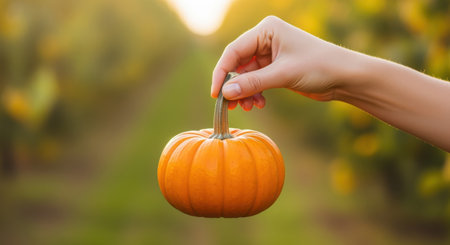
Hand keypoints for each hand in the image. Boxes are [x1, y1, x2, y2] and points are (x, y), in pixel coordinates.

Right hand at [211, 15, 355, 110]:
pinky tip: (259, 103)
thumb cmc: (319, 66)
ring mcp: (270, 54)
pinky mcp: (275, 68)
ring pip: (246, 75)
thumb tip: (226, 93)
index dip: (222, 73)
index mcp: (266, 30)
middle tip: (232, 105)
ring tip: (249, 106)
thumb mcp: (283, 74)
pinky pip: (256, 81)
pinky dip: (254, 93)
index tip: (216, 94)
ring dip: (245, 92)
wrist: (345, 76)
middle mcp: (265, 39)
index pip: (234, 51)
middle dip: (234, 85)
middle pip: (238, 63)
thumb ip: (253, 83)